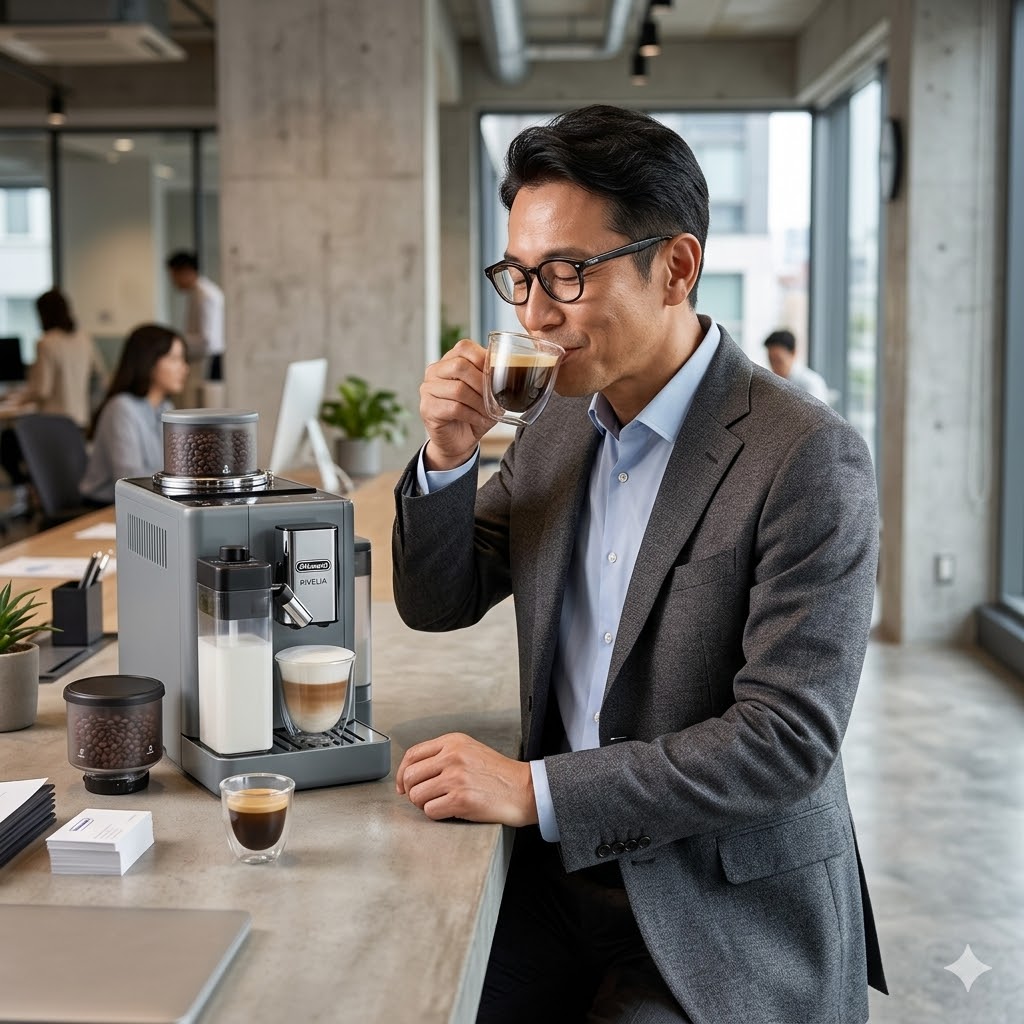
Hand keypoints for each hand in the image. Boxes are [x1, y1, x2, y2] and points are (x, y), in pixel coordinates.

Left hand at [395, 732, 537, 826]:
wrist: (525, 789)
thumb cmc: (499, 774)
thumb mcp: (470, 750)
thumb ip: (444, 755)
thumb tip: (412, 773)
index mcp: (453, 742)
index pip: (412, 755)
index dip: (402, 773)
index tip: (403, 785)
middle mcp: (452, 756)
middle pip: (410, 776)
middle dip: (412, 792)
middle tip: (424, 799)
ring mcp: (456, 778)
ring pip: (417, 796)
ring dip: (425, 805)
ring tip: (442, 804)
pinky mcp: (461, 799)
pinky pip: (430, 811)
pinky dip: (437, 815)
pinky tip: (452, 811)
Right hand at [419, 340, 495, 470]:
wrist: (458, 440)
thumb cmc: (474, 413)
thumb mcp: (487, 393)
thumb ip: (493, 379)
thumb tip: (507, 374)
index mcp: (449, 360)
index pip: (464, 347)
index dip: (483, 360)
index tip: (497, 377)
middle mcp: (435, 371)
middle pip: (460, 366)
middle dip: (482, 383)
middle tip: (493, 398)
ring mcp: (428, 389)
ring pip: (458, 389)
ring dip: (479, 403)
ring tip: (488, 412)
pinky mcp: (427, 408)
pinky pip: (454, 408)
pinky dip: (472, 415)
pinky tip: (478, 420)